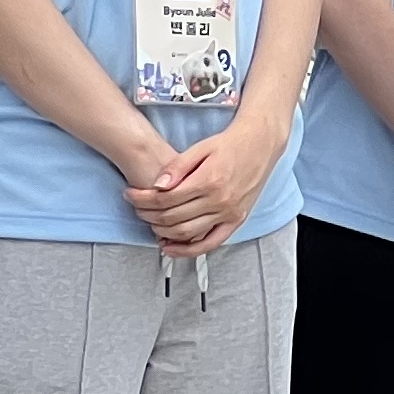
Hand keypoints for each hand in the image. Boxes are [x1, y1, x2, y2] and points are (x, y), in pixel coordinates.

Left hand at [132, 114, 285, 252]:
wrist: (262, 143)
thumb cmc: (231, 143)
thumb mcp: (201, 148)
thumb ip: (177, 167)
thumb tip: (156, 186)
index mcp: (208, 180)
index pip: (164, 199)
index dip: (141, 199)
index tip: (131, 195)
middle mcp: (220, 200)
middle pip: (171, 218)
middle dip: (147, 215)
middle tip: (137, 208)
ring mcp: (229, 213)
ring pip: (186, 233)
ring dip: (162, 232)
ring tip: (150, 223)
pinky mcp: (237, 220)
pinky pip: (211, 243)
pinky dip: (188, 250)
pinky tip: (171, 248)